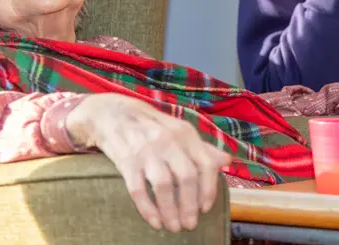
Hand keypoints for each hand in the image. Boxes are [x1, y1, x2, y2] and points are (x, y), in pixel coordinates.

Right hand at [65, 93, 231, 231]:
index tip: (206, 208)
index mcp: (185, 132)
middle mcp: (168, 139)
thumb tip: (227, 161)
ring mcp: (146, 149)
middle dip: (190, 205)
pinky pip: (138, 189)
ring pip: (164, 185)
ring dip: (170, 211)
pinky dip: (148, 209)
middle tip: (190, 224)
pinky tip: (154, 221)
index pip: (206, 163)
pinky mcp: (126, 160)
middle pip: (186, 177)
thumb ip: (202, 147)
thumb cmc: (151, 125)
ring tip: (173, 226)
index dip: (209, 189)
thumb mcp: (179, 129)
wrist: (112, 113)